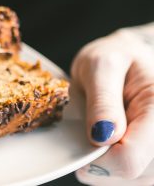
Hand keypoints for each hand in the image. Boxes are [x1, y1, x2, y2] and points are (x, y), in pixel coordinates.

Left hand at [71, 23, 153, 184]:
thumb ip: (102, 99)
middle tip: (92, 128)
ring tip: (101, 132)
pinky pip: (128, 179)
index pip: (130, 158)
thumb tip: (102, 136)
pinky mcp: (153, 159)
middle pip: (131, 174)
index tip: (85, 137)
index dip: (98, 156)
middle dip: (100, 159)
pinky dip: (110, 169)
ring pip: (130, 181)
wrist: (127, 60)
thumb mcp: (101, 65)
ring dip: (104, 165)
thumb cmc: (115, 58)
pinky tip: (107, 145)